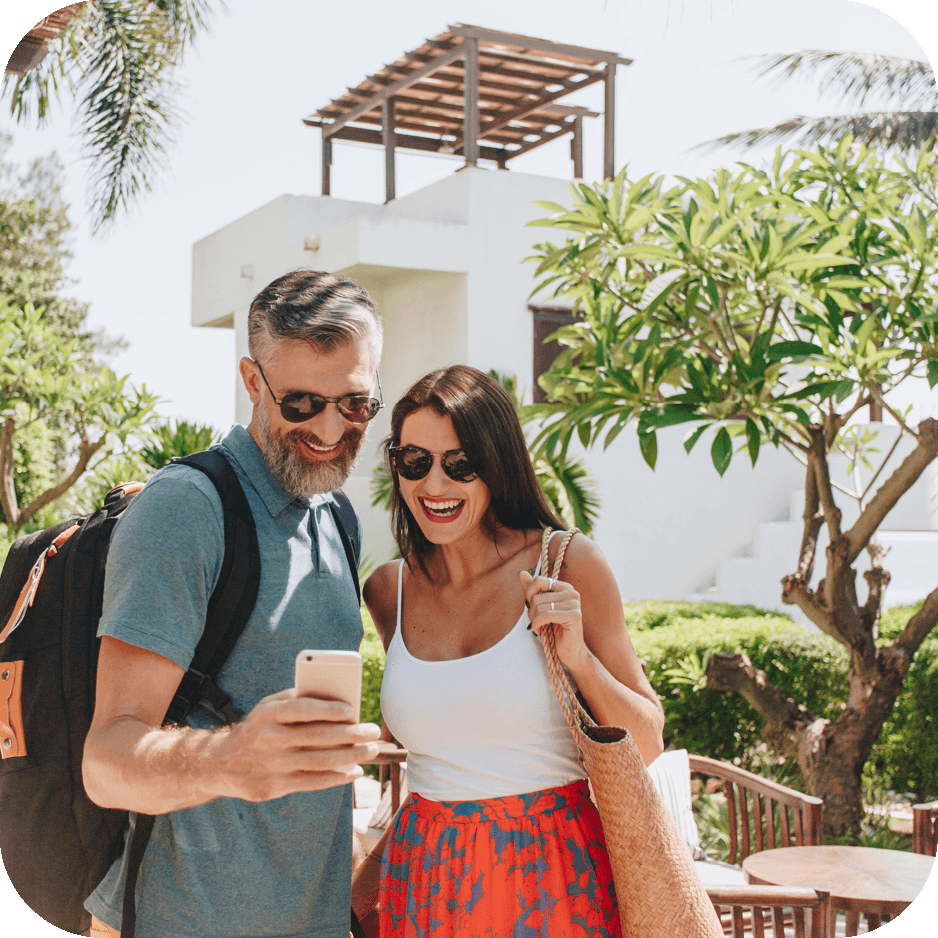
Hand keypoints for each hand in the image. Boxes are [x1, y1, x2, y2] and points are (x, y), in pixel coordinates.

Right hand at [213, 688, 380, 801]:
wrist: (221, 763)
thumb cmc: (258, 727)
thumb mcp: (268, 706)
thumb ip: (297, 699)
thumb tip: (337, 699)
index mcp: (268, 714)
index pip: (302, 709)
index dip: (328, 709)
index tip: (352, 710)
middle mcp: (270, 739)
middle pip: (318, 737)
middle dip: (351, 734)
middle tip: (373, 731)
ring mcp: (273, 765)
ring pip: (320, 761)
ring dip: (350, 756)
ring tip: (370, 750)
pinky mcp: (275, 787)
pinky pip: (313, 782)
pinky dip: (337, 777)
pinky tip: (354, 771)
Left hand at [519, 569, 588, 670]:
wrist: (570, 652)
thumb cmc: (555, 630)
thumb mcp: (540, 608)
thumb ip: (532, 590)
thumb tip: (521, 572)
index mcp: (565, 587)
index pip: (539, 580)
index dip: (529, 593)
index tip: (530, 607)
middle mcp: (572, 592)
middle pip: (537, 596)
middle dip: (531, 611)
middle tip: (535, 622)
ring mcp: (574, 604)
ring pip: (540, 606)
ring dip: (534, 619)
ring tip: (538, 627)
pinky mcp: (574, 616)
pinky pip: (546, 615)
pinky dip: (537, 624)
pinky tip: (537, 630)